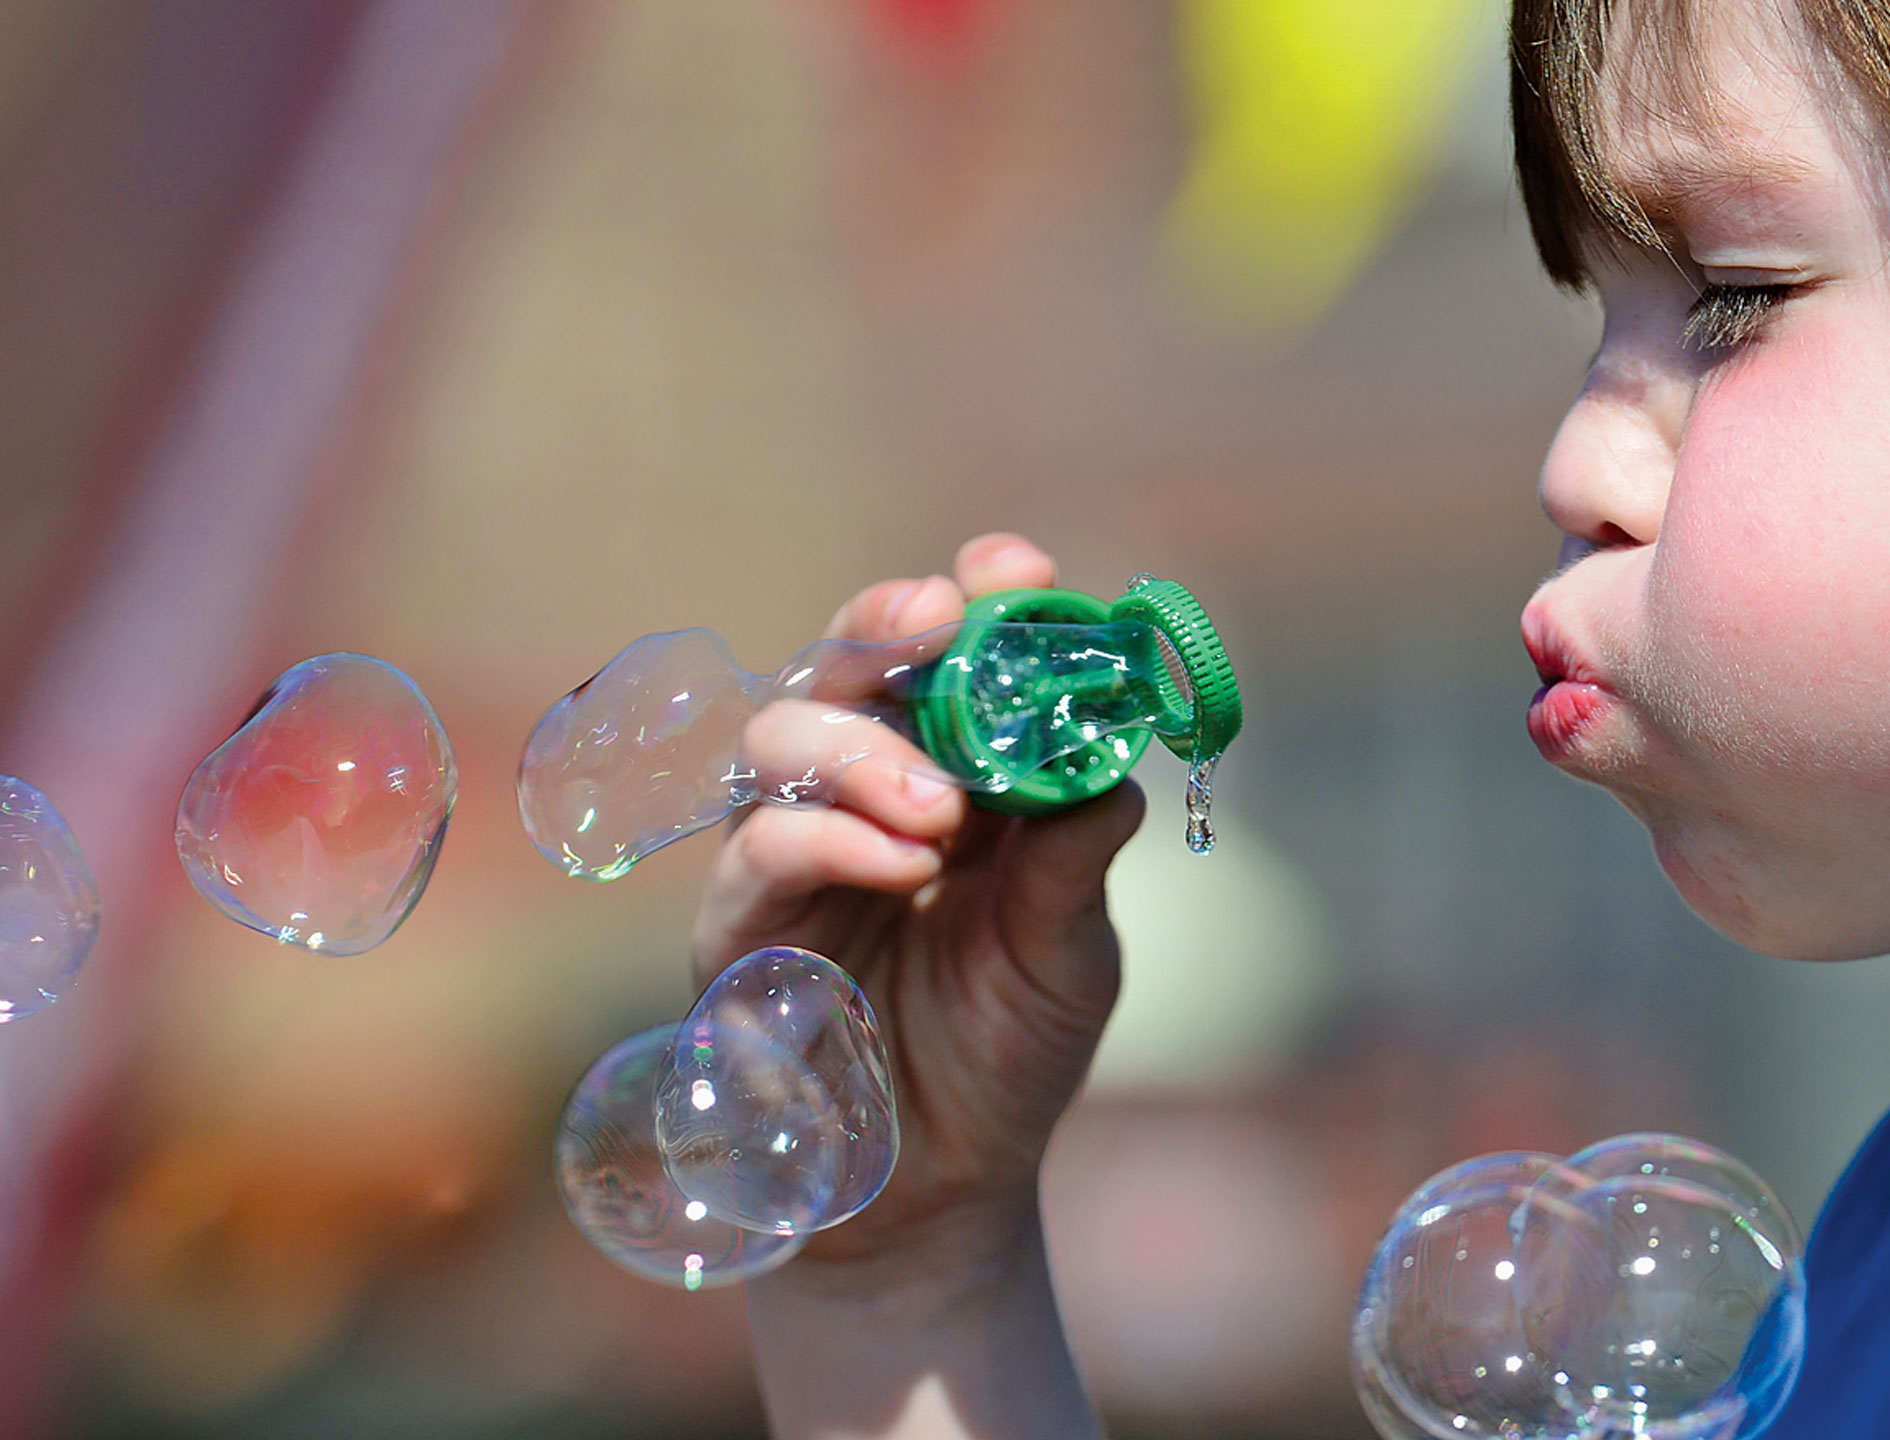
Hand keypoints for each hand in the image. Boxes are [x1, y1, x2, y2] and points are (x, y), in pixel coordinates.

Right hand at [691, 532, 1143, 1267]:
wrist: (939, 1186)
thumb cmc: (1005, 1052)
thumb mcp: (1071, 953)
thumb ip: (1076, 859)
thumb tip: (1110, 766)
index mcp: (954, 773)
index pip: (947, 656)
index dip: (976, 598)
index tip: (1015, 570)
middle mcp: (863, 790)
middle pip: (846, 664)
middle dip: (889, 625)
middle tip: (942, 621)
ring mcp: (793, 850)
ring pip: (785, 735)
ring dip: (863, 747)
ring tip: (942, 808)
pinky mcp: (743, 924)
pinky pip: (762, 847)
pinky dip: (829, 835)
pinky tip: (904, 860)